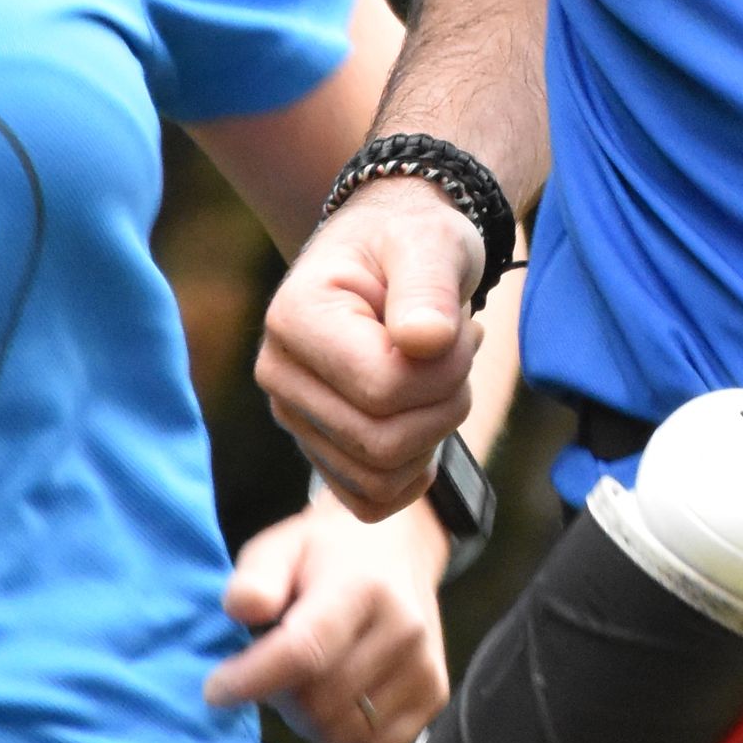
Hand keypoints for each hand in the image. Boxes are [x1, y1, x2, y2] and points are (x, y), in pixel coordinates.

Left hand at [206, 489, 451, 742]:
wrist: (398, 547)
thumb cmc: (326, 552)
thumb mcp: (280, 546)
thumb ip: (256, 576)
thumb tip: (241, 609)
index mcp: (363, 587)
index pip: (304, 651)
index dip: (252, 679)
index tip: (216, 689)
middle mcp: (403, 630)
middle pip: (320, 702)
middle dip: (278, 698)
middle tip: (269, 674)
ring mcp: (425, 667)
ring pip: (344, 733)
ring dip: (308, 723)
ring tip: (303, 685)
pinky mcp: (435, 696)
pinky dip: (342, 739)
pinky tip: (334, 703)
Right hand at [256, 179, 487, 517]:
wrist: (392, 255)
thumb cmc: (410, 242)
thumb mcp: (430, 242)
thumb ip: (428, 284)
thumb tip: (425, 341)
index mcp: (293, 319)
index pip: (382, 387)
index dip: (446, 369)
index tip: (461, 327)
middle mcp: (280, 377)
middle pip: (381, 443)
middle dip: (447, 401)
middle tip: (460, 349)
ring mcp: (296, 419)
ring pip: (379, 477)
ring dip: (435, 433)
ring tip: (440, 374)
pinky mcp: (319, 450)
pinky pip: (371, 501)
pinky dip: (414, 473)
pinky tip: (426, 418)